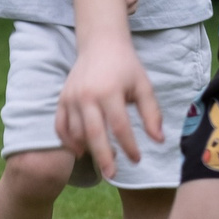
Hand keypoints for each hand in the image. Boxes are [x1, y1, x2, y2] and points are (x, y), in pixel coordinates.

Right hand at [56, 35, 161, 180]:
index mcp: (109, 91)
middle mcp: (87, 96)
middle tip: (112, 174)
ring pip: (76, 133)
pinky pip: (60, 126)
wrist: (100, 44)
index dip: (129, 146)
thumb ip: (152, 113)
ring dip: (88, 150)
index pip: (120, 126)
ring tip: (104, 158)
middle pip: (94, 134)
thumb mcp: (144, 86)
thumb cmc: (126, 66)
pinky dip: (68, 142)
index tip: (137, 160)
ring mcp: (71, 98)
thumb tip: (159, 141)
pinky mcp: (62, 99)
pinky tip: (80, 151)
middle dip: (104, 157)